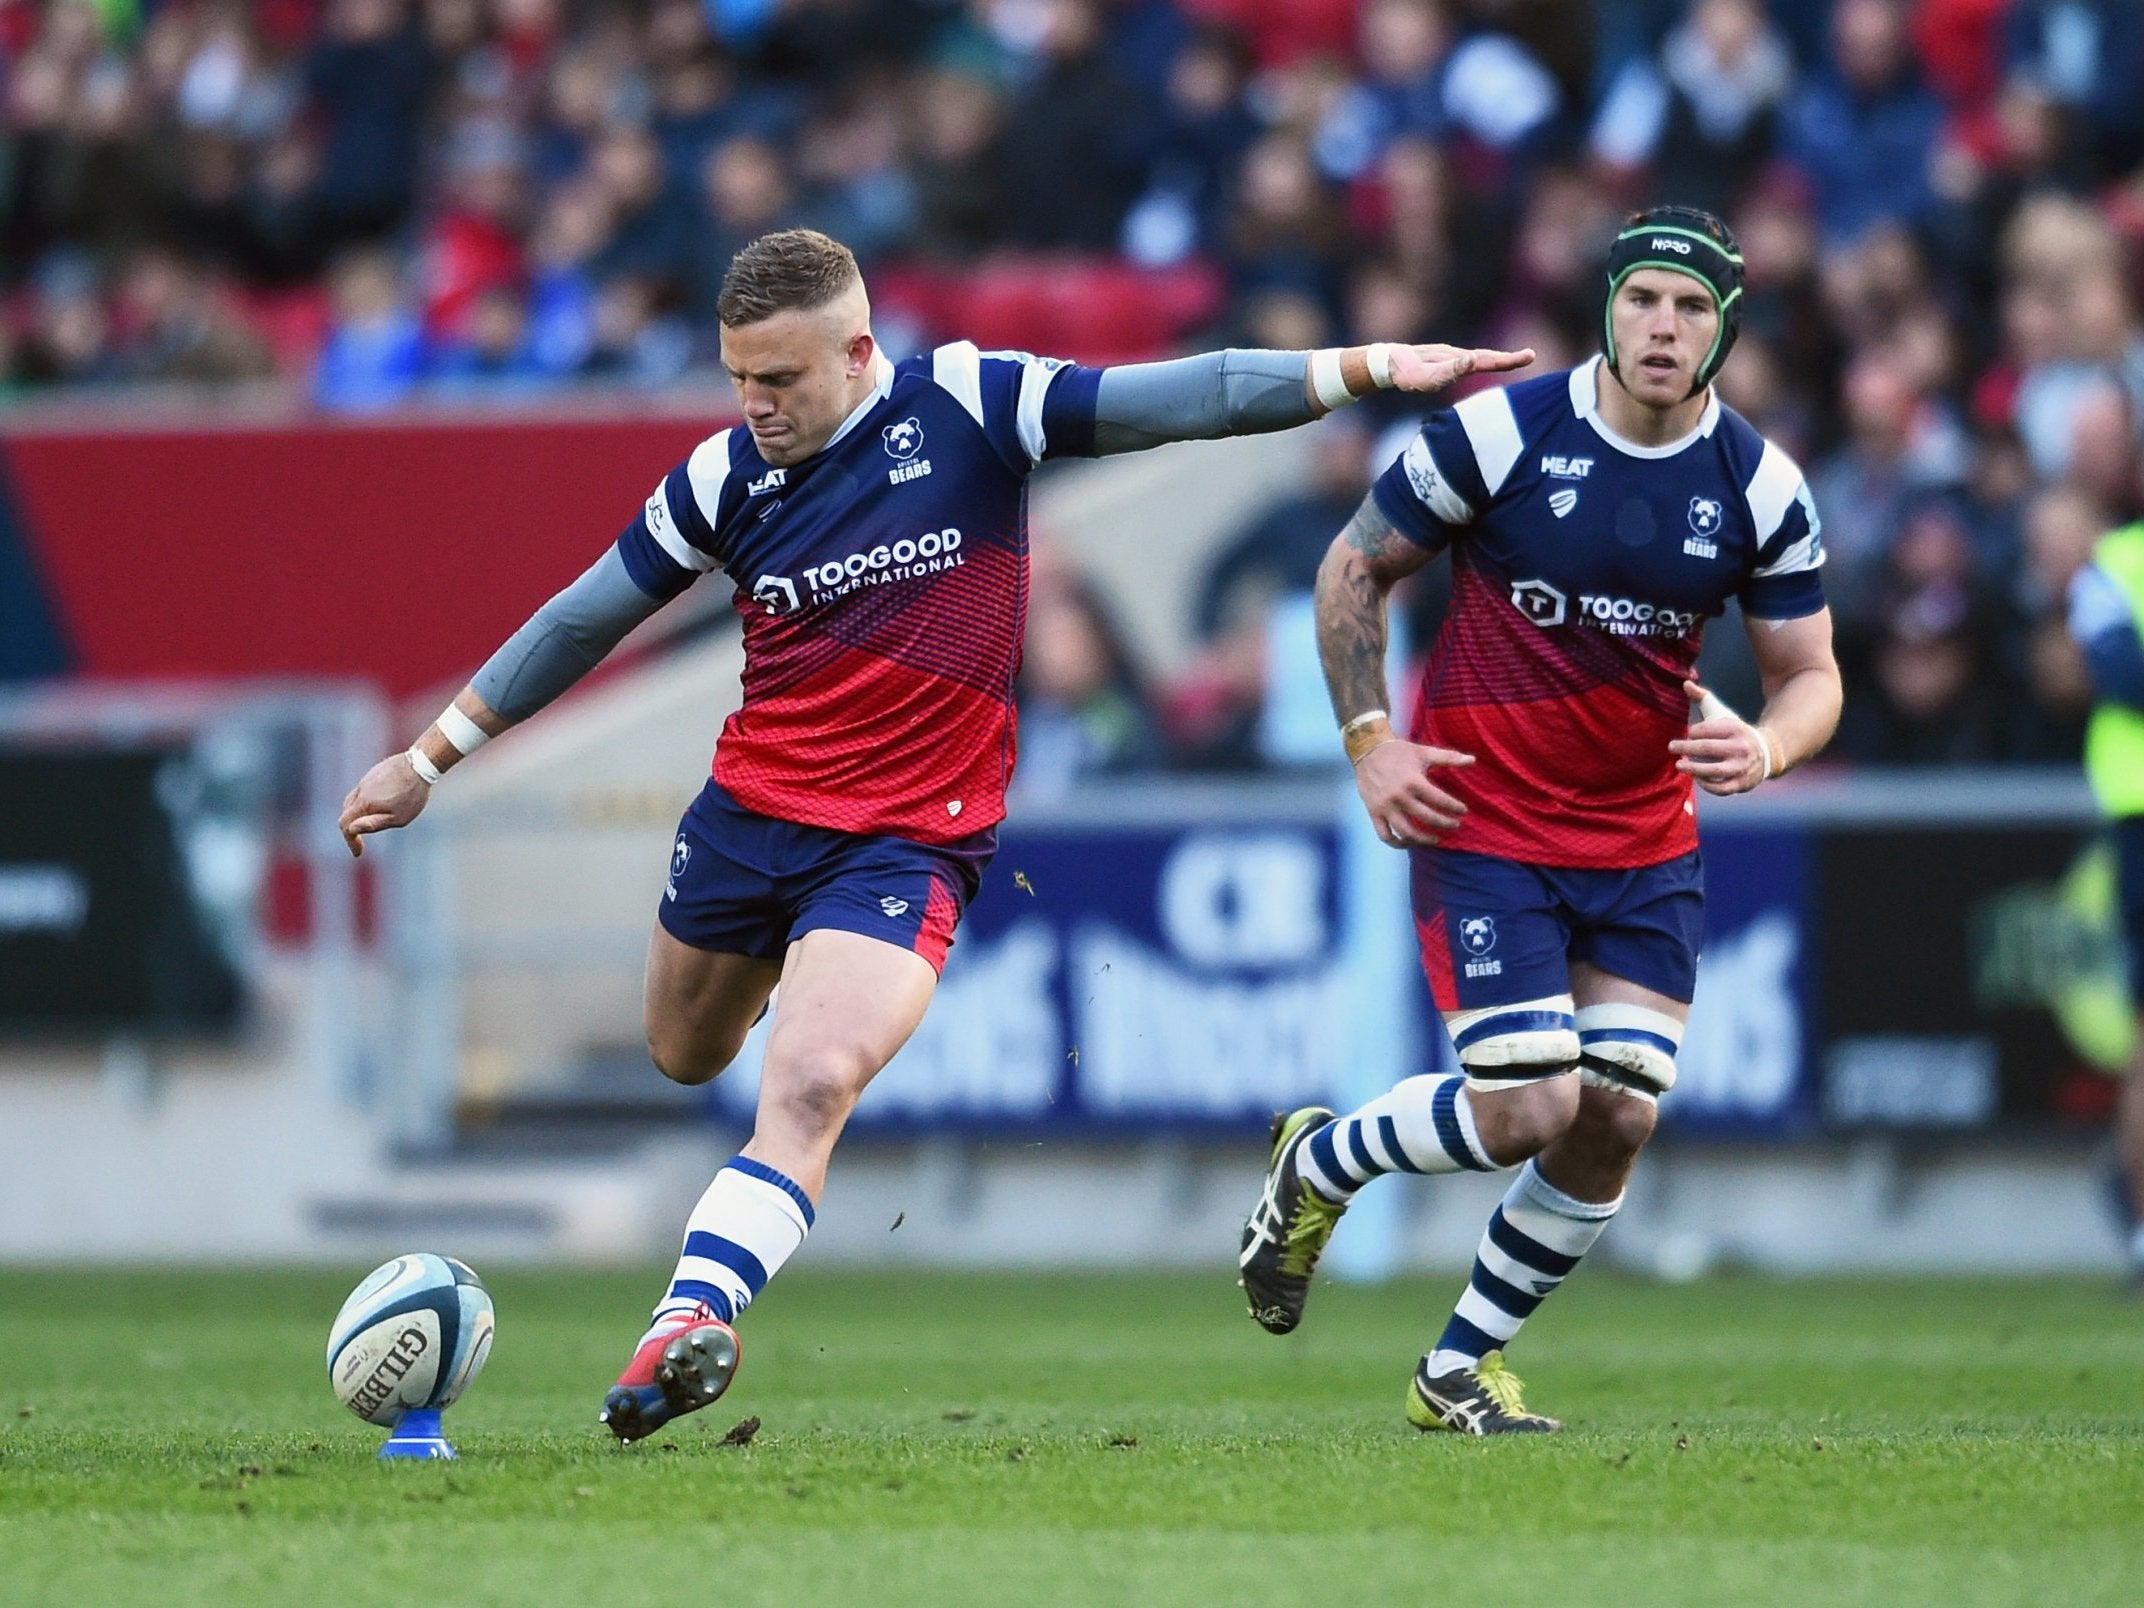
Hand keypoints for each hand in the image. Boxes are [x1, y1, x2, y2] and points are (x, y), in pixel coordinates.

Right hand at [338, 752, 431, 856]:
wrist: (421, 763)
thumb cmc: (412, 794)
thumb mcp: (398, 818)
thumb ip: (374, 824)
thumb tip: (352, 830)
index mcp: (364, 803)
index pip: (345, 825)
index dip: (350, 841)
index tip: (358, 853)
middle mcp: (360, 790)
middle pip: (346, 813)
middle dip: (351, 829)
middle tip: (361, 842)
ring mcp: (366, 780)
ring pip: (354, 800)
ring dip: (357, 815)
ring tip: (369, 825)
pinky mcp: (373, 773)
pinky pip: (363, 791)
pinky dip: (364, 802)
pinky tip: (378, 805)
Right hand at [1353, 739, 1474, 846]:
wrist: (1368, 750)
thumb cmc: (1399, 751)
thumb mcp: (1424, 752)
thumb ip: (1449, 758)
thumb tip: (1472, 760)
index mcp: (1413, 781)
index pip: (1439, 800)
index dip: (1454, 807)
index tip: (1463, 811)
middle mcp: (1399, 796)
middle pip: (1426, 818)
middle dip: (1445, 823)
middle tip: (1455, 825)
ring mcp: (1385, 807)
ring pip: (1406, 832)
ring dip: (1424, 839)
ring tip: (1436, 839)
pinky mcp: (1374, 812)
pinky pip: (1385, 835)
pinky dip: (1397, 843)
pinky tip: (1409, 842)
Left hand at [1386, 344, 1534, 394]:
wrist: (1389, 364)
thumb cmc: (1406, 373)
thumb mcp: (1427, 376)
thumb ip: (1450, 370)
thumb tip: (1472, 360)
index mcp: (1457, 360)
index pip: (1487, 360)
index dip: (1508, 359)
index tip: (1528, 355)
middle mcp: (1458, 357)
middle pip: (1488, 357)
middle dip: (1510, 358)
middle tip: (1532, 355)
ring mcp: (1453, 358)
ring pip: (1482, 358)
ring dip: (1502, 359)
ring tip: (1523, 357)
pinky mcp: (1447, 363)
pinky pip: (1471, 362)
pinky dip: (1486, 361)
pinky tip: (1492, 363)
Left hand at [1670, 679, 1771, 795]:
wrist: (1767, 752)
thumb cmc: (1735, 731)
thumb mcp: (1722, 712)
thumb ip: (1703, 697)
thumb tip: (1685, 682)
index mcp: (1735, 728)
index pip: (1708, 729)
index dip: (1693, 731)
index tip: (1688, 733)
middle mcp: (1740, 748)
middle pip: (1708, 749)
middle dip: (1686, 748)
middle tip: (1671, 747)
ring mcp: (1741, 767)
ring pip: (1714, 771)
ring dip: (1694, 769)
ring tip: (1679, 765)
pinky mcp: (1742, 783)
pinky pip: (1722, 788)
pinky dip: (1707, 786)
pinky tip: (1696, 778)